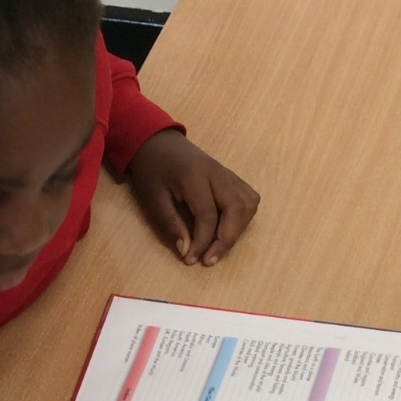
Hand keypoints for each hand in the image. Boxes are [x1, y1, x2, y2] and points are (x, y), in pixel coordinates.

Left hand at [127, 129, 258, 265]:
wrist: (156, 141)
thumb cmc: (151, 170)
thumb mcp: (152, 198)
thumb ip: (170, 224)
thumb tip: (186, 250)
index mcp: (194, 176)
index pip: (208, 215)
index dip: (202, 242)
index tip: (191, 260)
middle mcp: (217, 173)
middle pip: (237, 208)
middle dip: (227, 239)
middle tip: (209, 259)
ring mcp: (227, 173)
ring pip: (248, 203)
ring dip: (238, 229)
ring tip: (218, 247)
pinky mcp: (230, 177)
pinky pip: (248, 198)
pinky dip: (243, 217)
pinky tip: (227, 229)